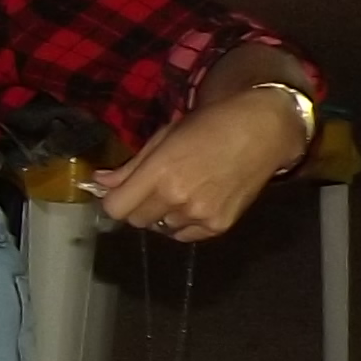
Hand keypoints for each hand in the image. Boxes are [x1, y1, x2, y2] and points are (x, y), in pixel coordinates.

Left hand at [90, 90, 307, 242]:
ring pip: (162, 228)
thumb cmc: (210, 126)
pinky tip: (199, 201)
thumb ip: (130, 166)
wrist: (262, 131)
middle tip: (155, 188)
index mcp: (159, 173)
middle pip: (136, 221)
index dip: (114, 201)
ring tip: (184, 189)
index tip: (122, 192)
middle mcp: (177, 199)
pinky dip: (185, 223)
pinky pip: (186, 235)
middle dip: (139, 206)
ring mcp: (200, 215)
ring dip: (165, 214)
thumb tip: (98, 182)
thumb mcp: (165, 137)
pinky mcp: (219, 226)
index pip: (116, 209)